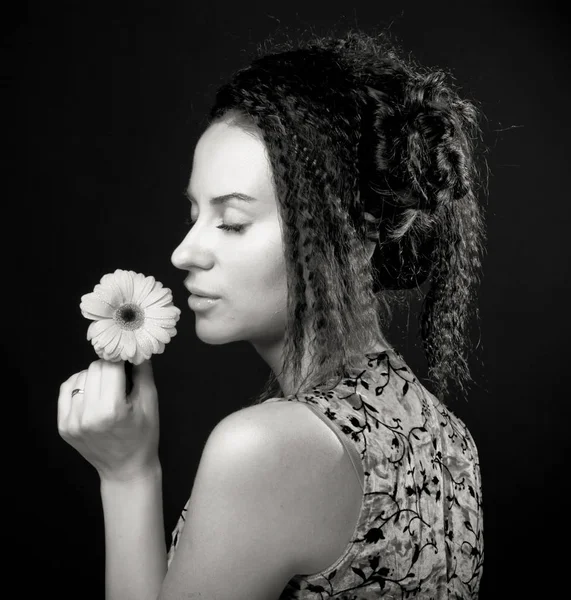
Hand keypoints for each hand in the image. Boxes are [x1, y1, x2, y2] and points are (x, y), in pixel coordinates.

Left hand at [58, 359, 159, 481]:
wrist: (126, 469)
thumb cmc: (144, 435)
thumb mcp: (150, 401)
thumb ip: (143, 371)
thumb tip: (136, 347)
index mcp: (111, 409)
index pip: (111, 366)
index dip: (121, 359)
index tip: (128, 360)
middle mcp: (87, 415)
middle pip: (94, 369)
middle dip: (109, 368)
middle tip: (120, 378)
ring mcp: (71, 421)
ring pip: (80, 377)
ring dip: (94, 376)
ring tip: (106, 388)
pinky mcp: (62, 425)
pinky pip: (66, 390)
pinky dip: (79, 385)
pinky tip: (92, 393)